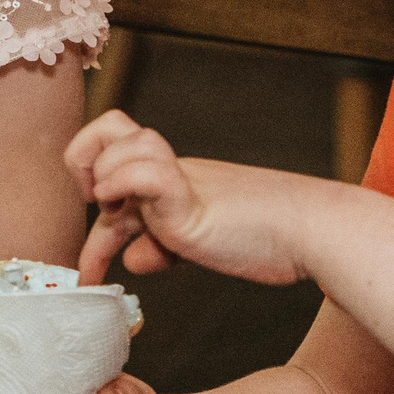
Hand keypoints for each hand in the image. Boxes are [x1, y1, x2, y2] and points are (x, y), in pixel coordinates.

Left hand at [65, 112, 309, 287]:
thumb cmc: (267, 238)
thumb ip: (162, 247)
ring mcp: (179, 179)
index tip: (92, 265)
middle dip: (81, 163)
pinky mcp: (191, 197)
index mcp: (171, 178)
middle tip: (101, 209)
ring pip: (118, 139)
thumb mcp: (199, 244)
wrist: (312, 231)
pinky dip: (122, 183)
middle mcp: (169, 171)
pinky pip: (145, 170)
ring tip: (119, 213)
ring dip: (103, 176)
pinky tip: (126, 208)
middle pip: (107, 128)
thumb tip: (132, 259)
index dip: (92, 200)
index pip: (116, 164)